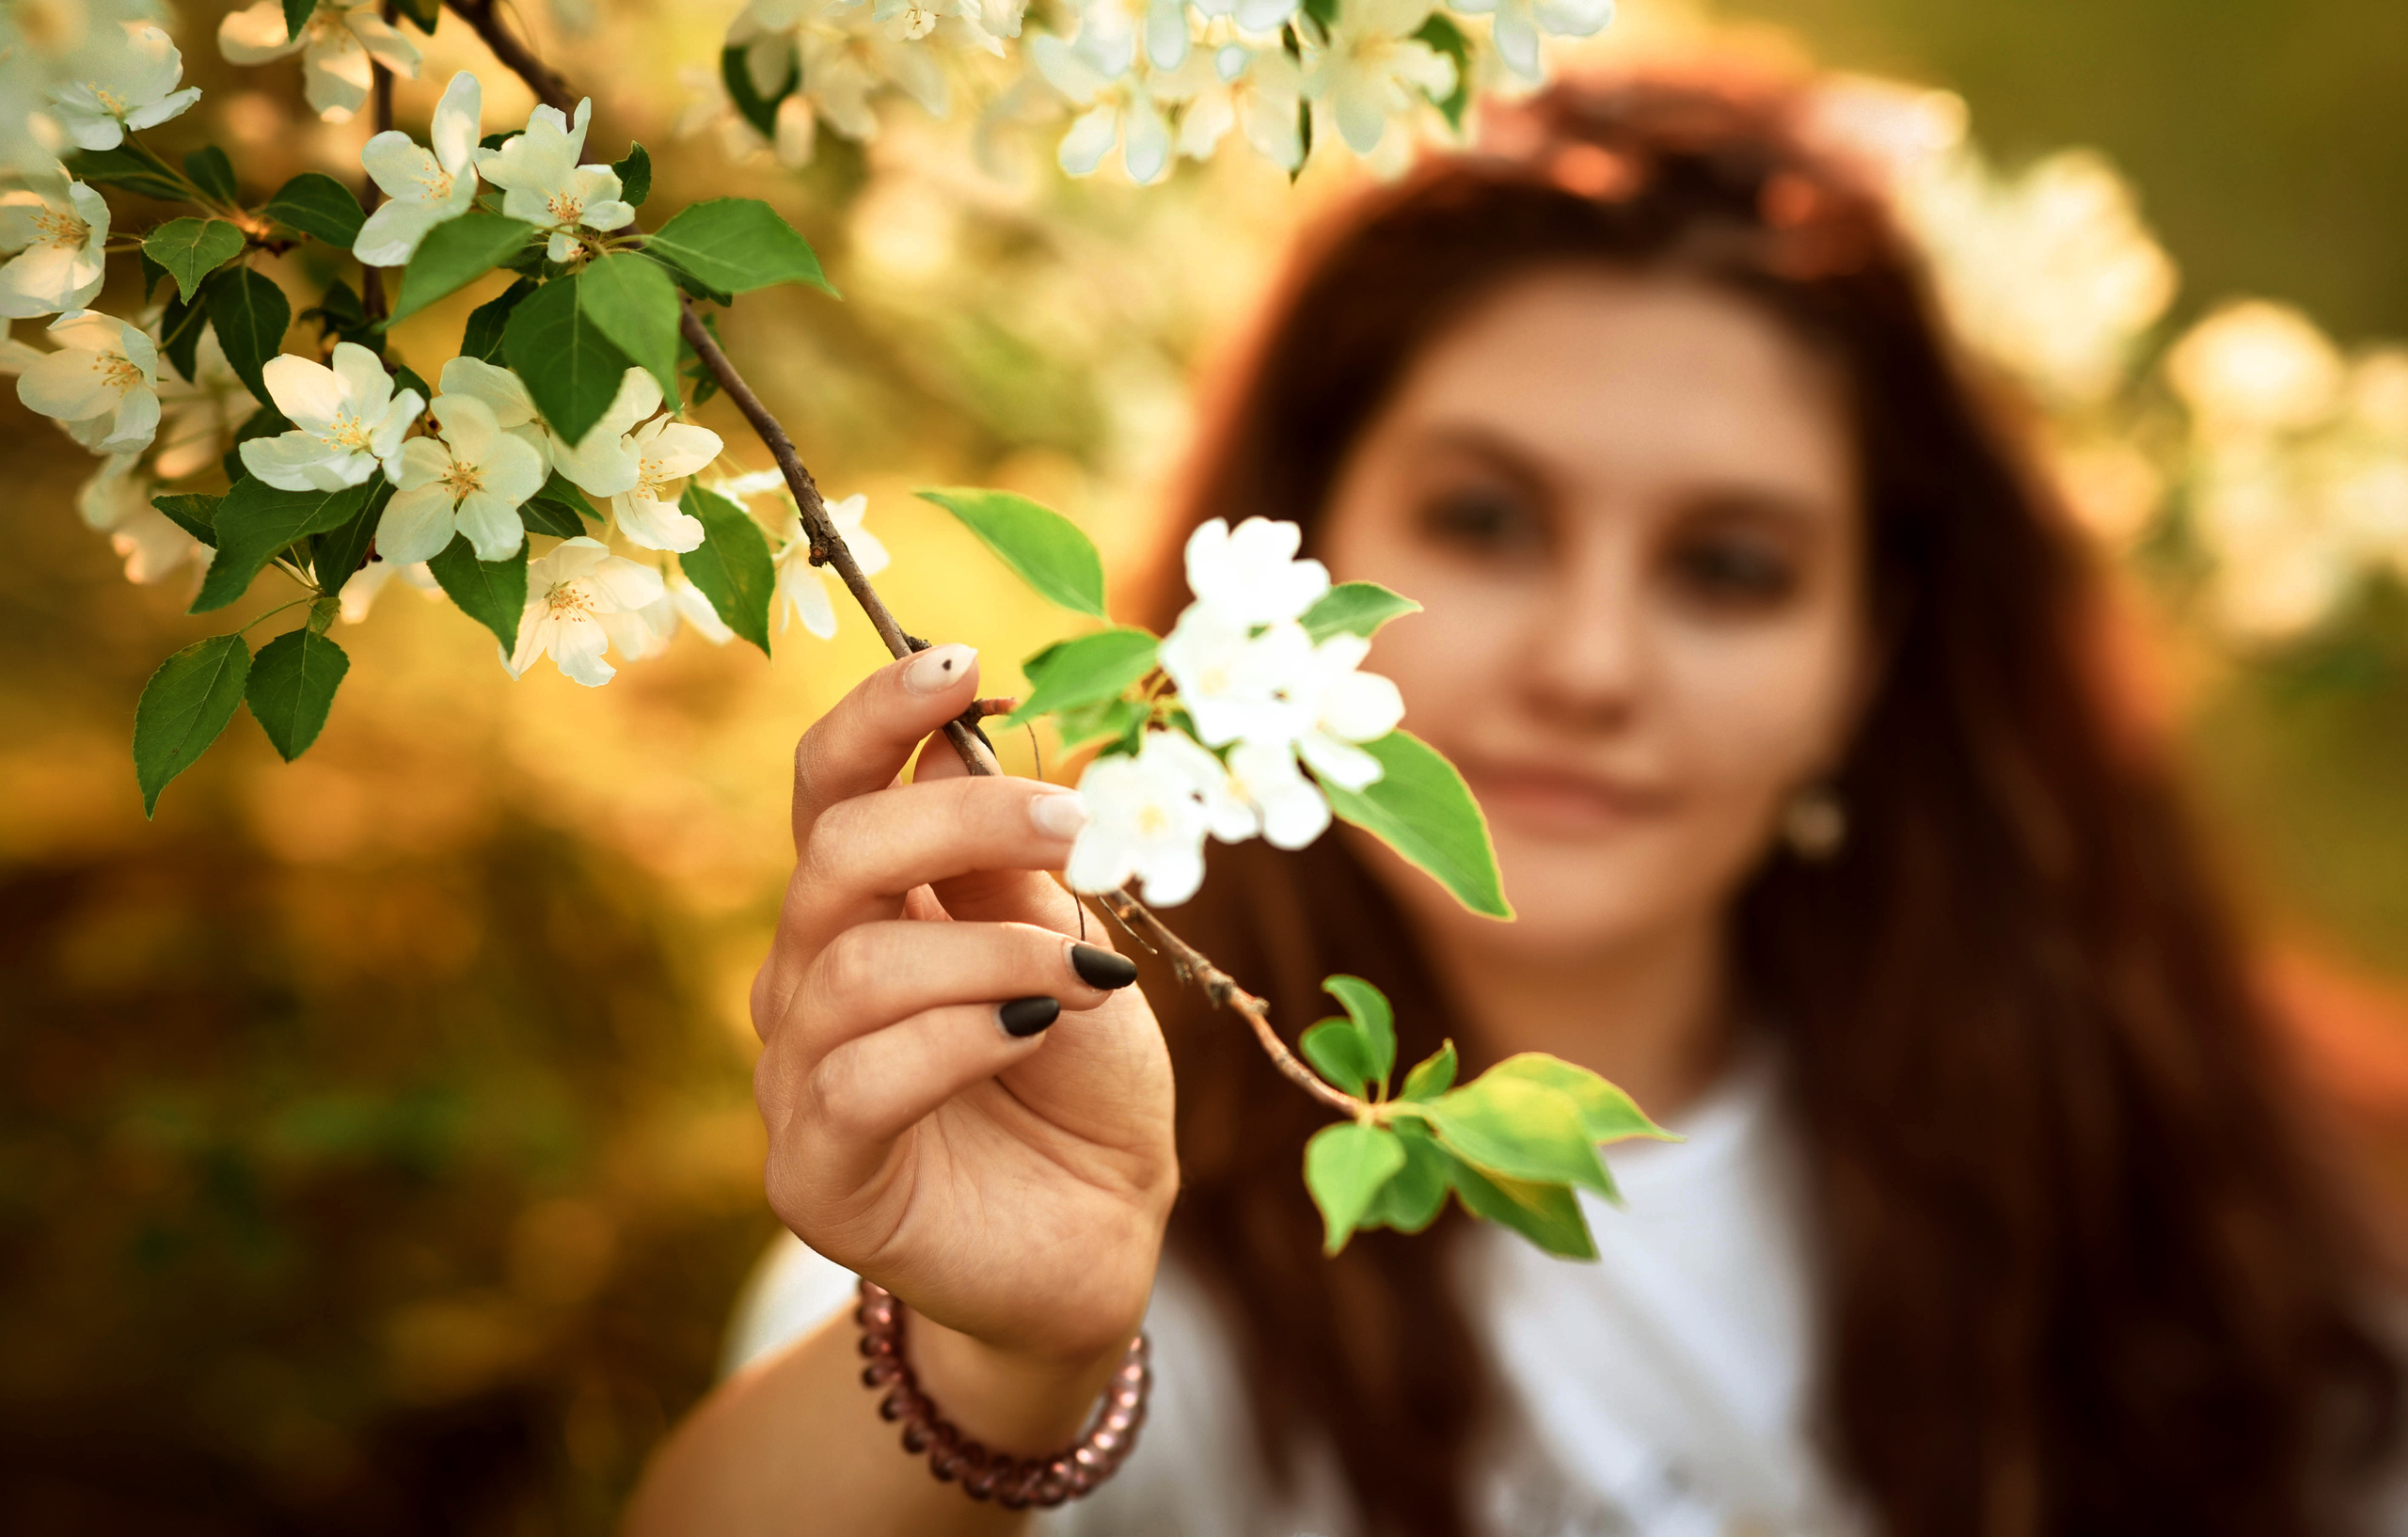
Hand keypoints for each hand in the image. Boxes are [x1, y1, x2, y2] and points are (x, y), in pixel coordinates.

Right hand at [750, 643, 1178, 1405]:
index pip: (831, 784)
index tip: (964, 664)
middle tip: (1073, 825)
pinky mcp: (813, 1175)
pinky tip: (1031, 1037)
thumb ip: (1007, 866)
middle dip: (957, 818)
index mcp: (863, 903)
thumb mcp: (1064, 946)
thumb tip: (967, 742)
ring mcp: (797, 1078)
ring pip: (855, 970)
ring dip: (989, 951)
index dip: (881, 714)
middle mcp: (808, 977)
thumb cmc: (1081, 1079)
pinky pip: (858, 1082)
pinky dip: (958, 1040)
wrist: (1100, 1234)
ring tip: (1084, 978)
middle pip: (835, 853)